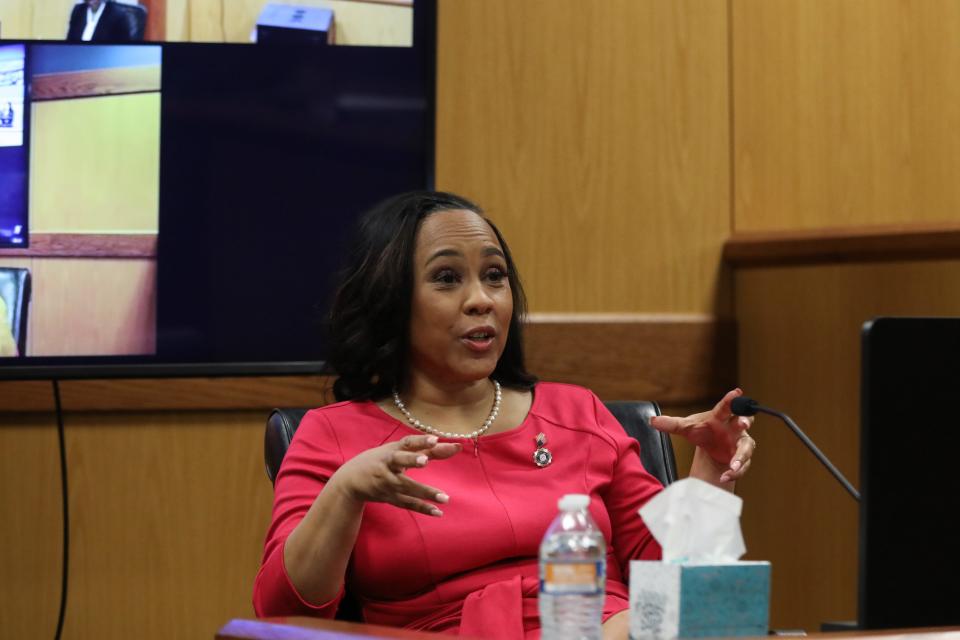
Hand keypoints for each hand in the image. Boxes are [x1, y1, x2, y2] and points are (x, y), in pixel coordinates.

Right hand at [328, 434, 460, 515]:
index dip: (420, 441)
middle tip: (425, 460)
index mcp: (391, 450)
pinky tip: (438, 512)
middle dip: (411, 460)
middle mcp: (388, 465)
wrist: (350, 481)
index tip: (434, 439)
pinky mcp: (389, 498)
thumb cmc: (381, 461)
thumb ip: (429, 449)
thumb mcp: (400, 452)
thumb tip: (457, 447)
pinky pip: (406, 504)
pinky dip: (422, 508)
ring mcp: (387, 483)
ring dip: (425, 492)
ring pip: (405, 486)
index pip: (406, 443)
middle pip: (400, 461)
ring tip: (445, 497)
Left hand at [649, 389, 756, 482]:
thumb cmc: (702, 431)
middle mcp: (734, 427)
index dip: (732, 399)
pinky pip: (743, 465)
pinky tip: (724, 477)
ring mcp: (740, 442)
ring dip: (741, 456)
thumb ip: (671, 424)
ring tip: (732, 466)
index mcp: (720, 416)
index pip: (726, 406)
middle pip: (744, 420)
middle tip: (743, 423)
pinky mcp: (742, 458)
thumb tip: (652, 421)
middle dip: (745, 421)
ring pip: (746, 447)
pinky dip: (734, 472)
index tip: (736, 392)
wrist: (710, 447)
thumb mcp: (686, 428)